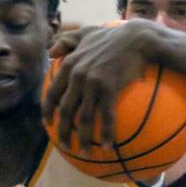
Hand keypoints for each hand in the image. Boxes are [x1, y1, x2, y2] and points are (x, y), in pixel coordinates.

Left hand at [42, 20, 152, 149]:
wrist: (138, 38)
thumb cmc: (113, 35)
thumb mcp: (86, 33)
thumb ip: (66, 42)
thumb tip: (50, 52)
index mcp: (69, 65)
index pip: (52, 93)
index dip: (47, 111)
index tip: (48, 125)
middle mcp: (77, 76)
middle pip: (65, 111)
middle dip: (63, 132)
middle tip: (64, 146)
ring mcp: (92, 83)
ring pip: (84, 119)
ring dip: (84, 140)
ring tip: (85, 154)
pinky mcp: (109, 89)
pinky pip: (106, 117)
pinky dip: (106, 134)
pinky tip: (108, 147)